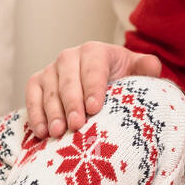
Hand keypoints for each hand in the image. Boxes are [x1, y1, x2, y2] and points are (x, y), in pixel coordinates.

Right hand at [25, 42, 162, 138]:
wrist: (100, 83)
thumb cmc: (120, 78)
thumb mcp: (136, 71)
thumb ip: (146, 67)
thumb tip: (152, 67)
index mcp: (95, 52)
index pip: (93, 66)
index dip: (93, 87)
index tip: (95, 108)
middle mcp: (70, 57)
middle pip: (68, 79)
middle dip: (72, 103)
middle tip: (77, 124)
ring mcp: (51, 70)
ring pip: (49, 89)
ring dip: (52, 112)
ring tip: (58, 132)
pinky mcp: (37, 83)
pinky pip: (32, 96)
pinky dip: (35, 114)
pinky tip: (41, 132)